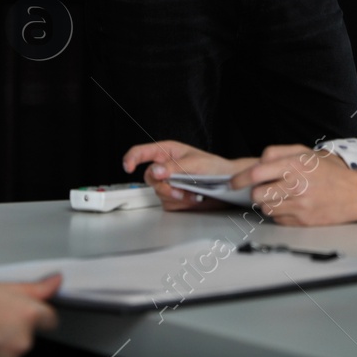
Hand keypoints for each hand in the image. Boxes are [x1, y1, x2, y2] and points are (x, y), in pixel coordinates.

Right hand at [122, 140, 255, 210]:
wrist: (228, 185)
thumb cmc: (215, 167)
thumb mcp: (195, 163)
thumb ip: (173, 167)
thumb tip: (155, 171)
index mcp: (168, 152)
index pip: (142, 152)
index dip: (131, 158)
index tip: (127, 166)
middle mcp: (165, 167)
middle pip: (149, 177)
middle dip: (163, 186)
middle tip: (178, 189)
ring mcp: (168, 183)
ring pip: (158, 193)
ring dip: (175, 195)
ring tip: (192, 193)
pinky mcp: (173, 198)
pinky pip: (167, 204)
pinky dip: (179, 204)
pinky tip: (192, 198)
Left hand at [229, 147, 356, 225]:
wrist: (355, 193)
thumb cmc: (330, 171)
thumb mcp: (305, 152)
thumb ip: (278, 153)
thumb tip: (258, 162)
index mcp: (294, 166)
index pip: (256, 174)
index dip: (239, 179)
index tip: (233, 183)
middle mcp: (295, 186)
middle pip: (256, 195)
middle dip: (256, 192)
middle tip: (264, 189)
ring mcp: (299, 206)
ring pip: (266, 209)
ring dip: (268, 203)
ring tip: (282, 196)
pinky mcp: (302, 221)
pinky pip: (278, 219)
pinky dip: (280, 214)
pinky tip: (293, 205)